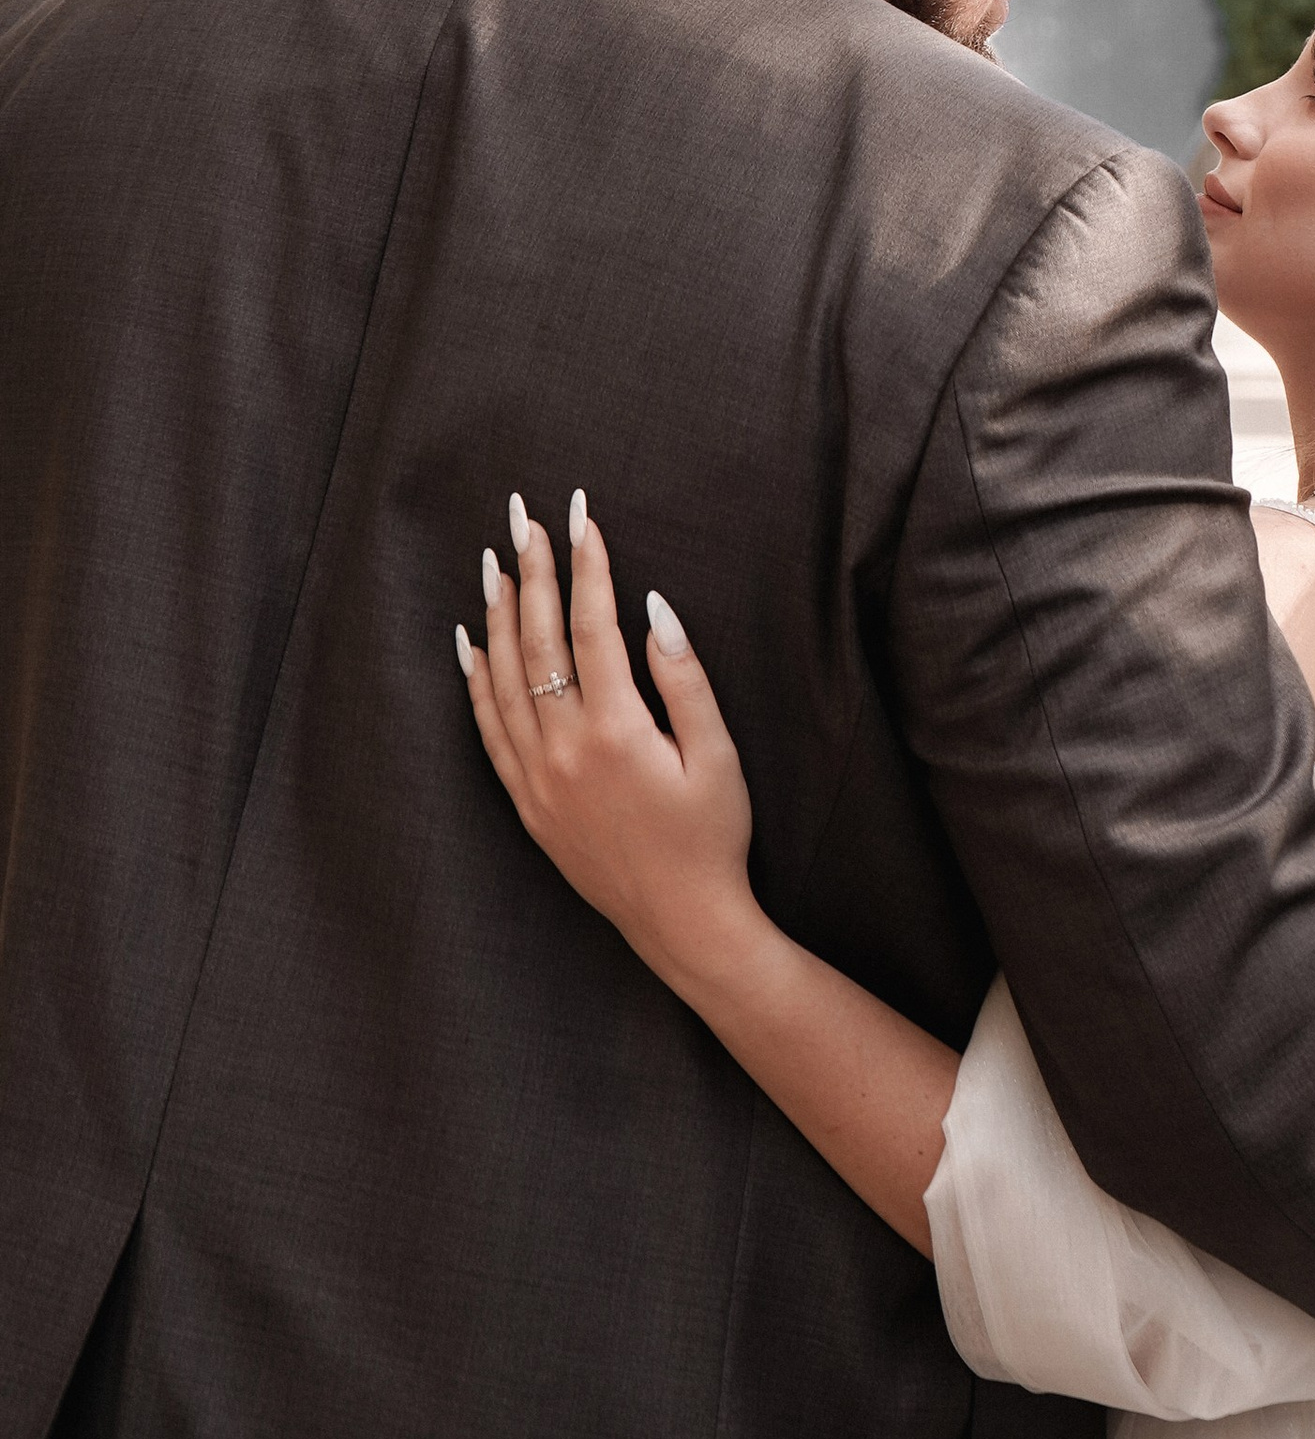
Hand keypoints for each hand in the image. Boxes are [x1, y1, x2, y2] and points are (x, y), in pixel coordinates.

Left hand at [459, 494, 759, 1000]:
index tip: (582, 517)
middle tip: (525, 518)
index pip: (591, 626)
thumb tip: (654, 609)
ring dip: (497, 614)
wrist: (680, 921)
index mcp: (615, 730)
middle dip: (532, 571)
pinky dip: (476, 681)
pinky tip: (471, 643)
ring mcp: (537, 776)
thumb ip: (684, 679)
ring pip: (504, 679)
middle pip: (537, 640)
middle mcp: (563, 748)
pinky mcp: (526, 801)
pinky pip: (488, 728)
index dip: (586, 566)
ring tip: (494, 561)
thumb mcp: (718, 756)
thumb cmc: (712, 838)